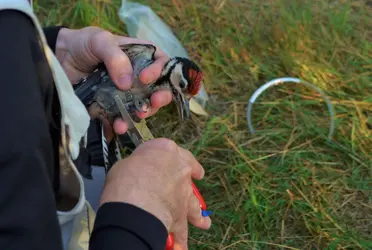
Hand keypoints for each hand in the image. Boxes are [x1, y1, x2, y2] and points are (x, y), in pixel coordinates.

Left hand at [54, 26, 171, 133]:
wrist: (58, 59)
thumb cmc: (82, 44)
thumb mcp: (99, 40)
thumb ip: (115, 57)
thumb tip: (127, 84)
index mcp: (139, 56)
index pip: (161, 63)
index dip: (160, 71)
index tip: (146, 78)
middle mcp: (136, 76)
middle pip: (158, 88)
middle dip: (159, 97)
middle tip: (153, 102)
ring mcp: (125, 94)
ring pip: (142, 106)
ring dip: (142, 113)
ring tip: (137, 115)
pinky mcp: (111, 108)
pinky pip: (121, 119)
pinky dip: (122, 124)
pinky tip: (118, 126)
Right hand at [100, 138, 211, 248]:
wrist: (135, 202)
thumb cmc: (126, 178)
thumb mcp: (126, 164)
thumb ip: (137, 167)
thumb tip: (135, 172)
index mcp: (166, 150)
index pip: (171, 150)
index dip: (171, 156)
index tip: (172, 158)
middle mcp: (179, 170)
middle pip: (188, 174)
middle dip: (190, 179)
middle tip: (196, 178)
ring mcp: (183, 193)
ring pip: (193, 203)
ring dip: (197, 214)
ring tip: (204, 222)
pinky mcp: (181, 215)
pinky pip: (181, 229)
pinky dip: (180, 239)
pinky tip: (180, 246)